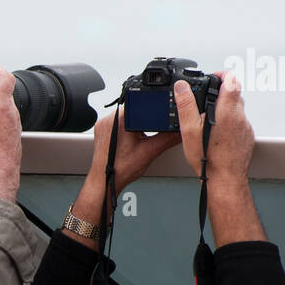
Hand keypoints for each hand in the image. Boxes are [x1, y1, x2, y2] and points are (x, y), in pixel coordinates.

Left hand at [62, 108, 179, 249]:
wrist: (105, 182)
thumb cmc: (120, 169)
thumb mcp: (150, 152)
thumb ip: (168, 138)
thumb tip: (181, 131)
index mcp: (120, 118)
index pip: (142, 102)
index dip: (155, 108)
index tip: (161, 117)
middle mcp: (109, 119)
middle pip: (135, 109)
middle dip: (146, 120)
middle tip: (147, 135)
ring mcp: (104, 125)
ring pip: (127, 117)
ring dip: (137, 125)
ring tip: (137, 141)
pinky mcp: (102, 131)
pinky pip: (119, 125)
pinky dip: (128, 131)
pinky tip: (131, 142)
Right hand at [174, 72, 253, 182]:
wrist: (225, 180)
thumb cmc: (209, 159)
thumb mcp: (189, 130)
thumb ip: (186, 105)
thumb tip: (181, 87)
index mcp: (227, 111)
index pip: (232, 81)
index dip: (222, 75)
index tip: (214, 77)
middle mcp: (240, 117)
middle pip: (236, 93)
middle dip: (222, 91)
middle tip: (208, 97)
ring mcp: (246, 127)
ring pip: (238, 109)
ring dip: (226, 108)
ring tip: (210, 117)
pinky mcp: (248, 137)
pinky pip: (240, 123)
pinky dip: (230, 123)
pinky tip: (218, 134)